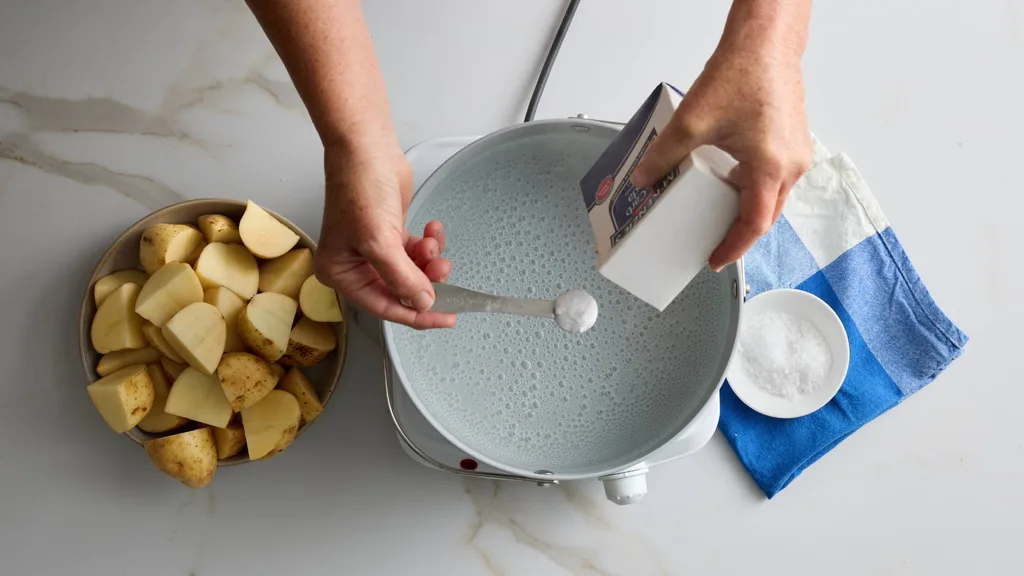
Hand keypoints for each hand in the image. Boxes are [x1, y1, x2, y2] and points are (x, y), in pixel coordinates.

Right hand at [315, 144, 456, 328]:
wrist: (367, 147)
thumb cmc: (360, 188)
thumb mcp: (380, 241)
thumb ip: (402, 278)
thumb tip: (422, 304)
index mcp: (341, 273)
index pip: (384, 307)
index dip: (417, 315)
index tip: (446, 318)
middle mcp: (355, 266)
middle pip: (400, 291)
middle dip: (425, 280)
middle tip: (443, 269)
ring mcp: (373, 250)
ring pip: (413, 272)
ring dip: (429, 261)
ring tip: (434, 243)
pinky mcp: (390, 235)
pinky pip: (416, 253)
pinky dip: (429, 244)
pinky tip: (432, 228)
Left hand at [632, 36, 812, 270]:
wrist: (765, 43)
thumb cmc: (743, 73)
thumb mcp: (692, 122)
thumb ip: (665, 155)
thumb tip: (646, 179)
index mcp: (770, 166)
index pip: (753, 224)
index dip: (732, 247)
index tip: (715, 258)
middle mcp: (791, 164)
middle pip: (766, 216)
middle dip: (739, 234)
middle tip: (714, 244)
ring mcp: (797, 152)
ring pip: (774, 197)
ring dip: (748, 210)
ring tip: (719, 216)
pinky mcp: (794, 141)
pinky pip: (777, 177)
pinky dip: (756, 188)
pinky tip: (732, 180)